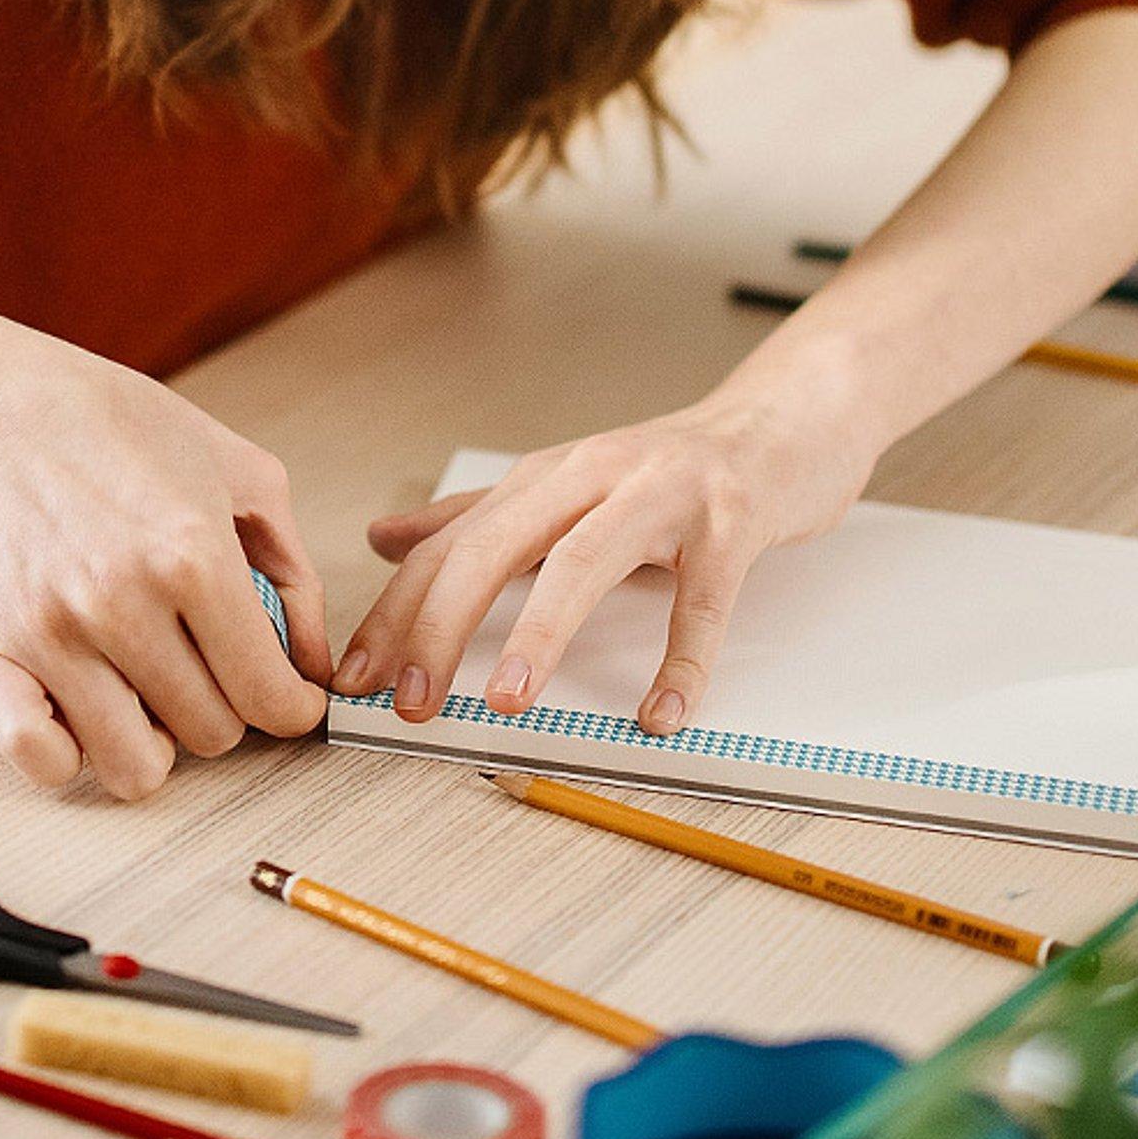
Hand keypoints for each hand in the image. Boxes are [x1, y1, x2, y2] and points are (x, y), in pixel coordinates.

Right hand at [0, 315, 327, 796]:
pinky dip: (72, 753)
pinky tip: (92, 710)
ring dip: (160, 742)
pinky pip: (39, 760)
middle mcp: (121, 604)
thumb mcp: (242, 473)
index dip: (295, 709)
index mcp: (192, 557)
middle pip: (213, 734)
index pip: (269, 696)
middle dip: (229, 708)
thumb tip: (313, 664)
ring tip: (156, 693)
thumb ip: (294, 575)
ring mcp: (52, 636)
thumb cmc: (120, 430)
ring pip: (136, 767)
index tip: (290, 699)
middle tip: (214, 666)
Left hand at [332, 393, 873, 734]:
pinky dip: (681, 664)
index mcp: (541, 479)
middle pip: (494, 546)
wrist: (781, 424)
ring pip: (583, 563)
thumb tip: (383, 539)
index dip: (396, 612)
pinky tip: (659, 714)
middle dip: (440, 625)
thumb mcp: (561, 486)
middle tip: (409, 699)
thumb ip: (475, 517)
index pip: (447, 547)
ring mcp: (662, 498)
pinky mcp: (731, 524)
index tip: (356, 678)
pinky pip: (703, 602)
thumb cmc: (667, 469)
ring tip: (503, 700)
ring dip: (538, 635)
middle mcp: (590, 478)